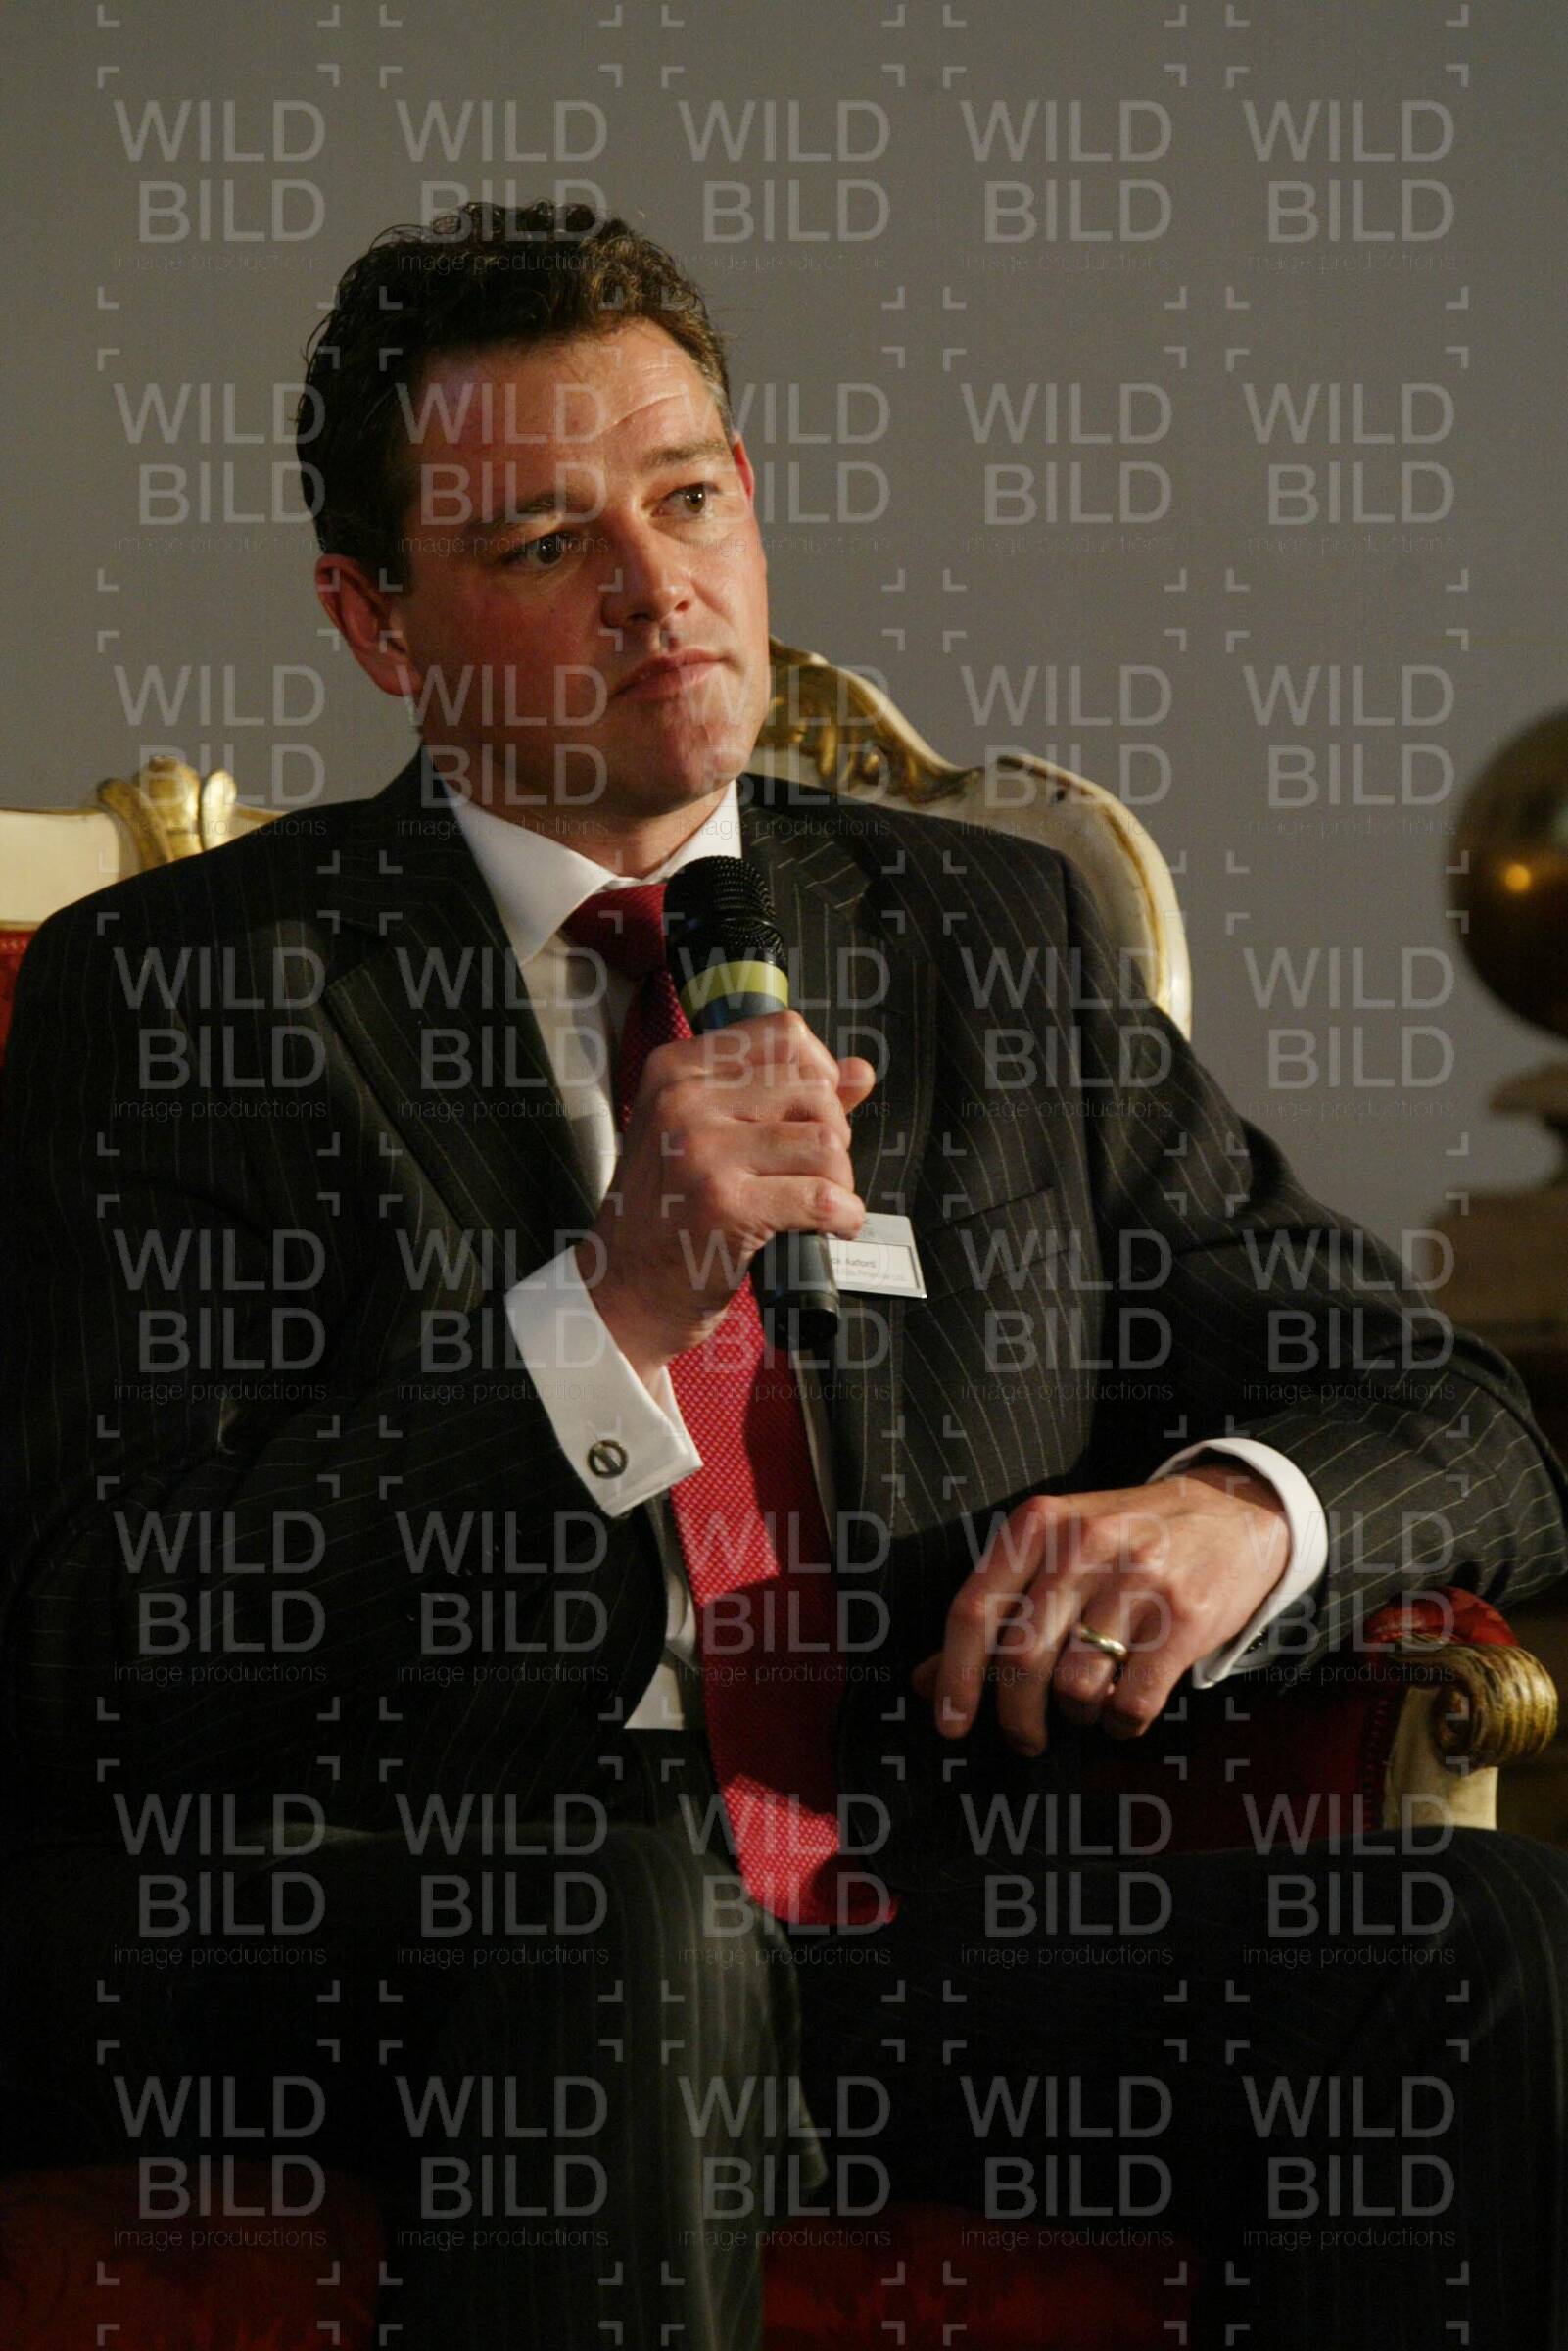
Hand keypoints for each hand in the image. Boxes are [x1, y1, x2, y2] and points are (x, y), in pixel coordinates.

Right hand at [576, 1009, 876, 1380]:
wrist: (625, 1289)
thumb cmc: (669, 1212)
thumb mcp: (706, 1134)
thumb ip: (782, 1095)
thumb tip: (859, 1071)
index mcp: (676, 1070)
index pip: (785, 1034)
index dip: (820, 1071)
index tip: (814, 1112)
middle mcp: (684, 1100)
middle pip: (814, 1090)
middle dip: (833, 1135)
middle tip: (812, 1172)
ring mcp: (702, 1151)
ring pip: (825, 1141)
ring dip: (839, 1180)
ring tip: (817, 1203)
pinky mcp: (726, 1204)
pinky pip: (822, 1196)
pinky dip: (842, 1216)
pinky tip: (828, 1227)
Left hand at [909, 1463, 1290, 1753]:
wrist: (1235, 1512)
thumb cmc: (1127, 1540)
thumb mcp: (1055, 1549)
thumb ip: (995, 1609)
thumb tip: (926, 1683)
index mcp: (1040, 1525)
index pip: (975, 1608)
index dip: (956, 1675)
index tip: (949, 1723)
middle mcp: (1083, 1546)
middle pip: (1021, 1657)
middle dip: (1015, 1716)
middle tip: (1024, 1739)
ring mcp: (1136, 1580)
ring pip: (1075, 1686)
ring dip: (1076, 1715)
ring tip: (1087, 1705)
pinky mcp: (1184, 1618)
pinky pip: (1132, 1702)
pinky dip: (1121, 1724)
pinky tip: (1125, 1709)